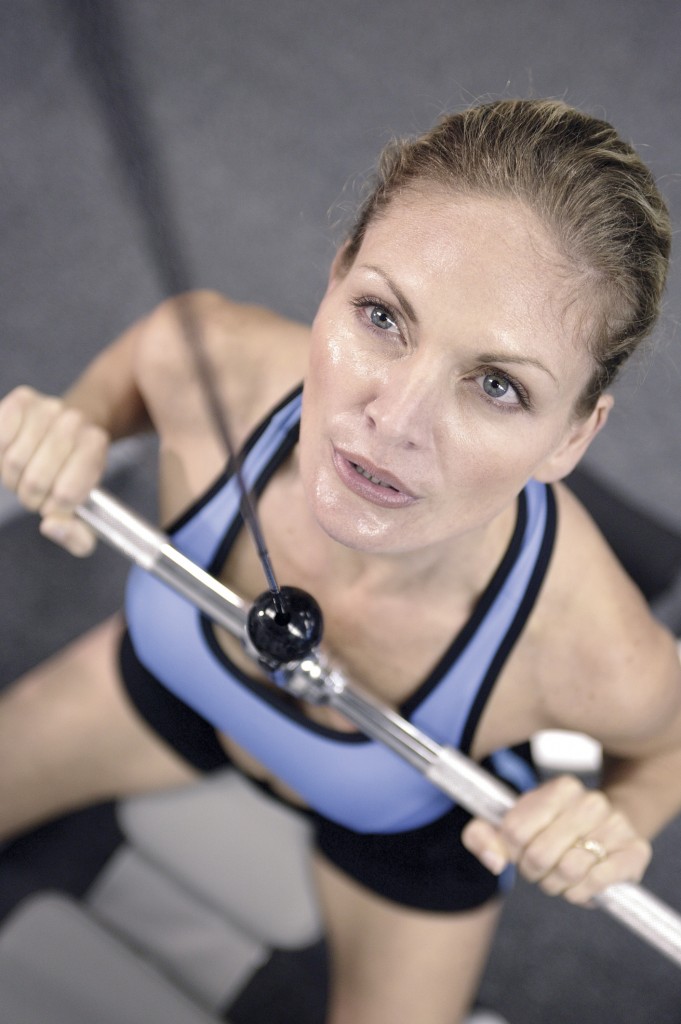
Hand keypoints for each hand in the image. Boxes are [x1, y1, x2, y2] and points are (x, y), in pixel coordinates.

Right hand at [0, 385, 108, 555]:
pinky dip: (0, 455)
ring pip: (12, 463)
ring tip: (27, 471)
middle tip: (38, 490)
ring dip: (13, 478)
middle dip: (32, 496)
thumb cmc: (75, 474)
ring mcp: (47, 406)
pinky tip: (15, 452)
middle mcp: (74, 420)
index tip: (56, 504)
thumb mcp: (87, 509)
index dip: (54, 509)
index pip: (65, 495)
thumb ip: (78, 536)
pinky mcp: (20, 399)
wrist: (69, 429)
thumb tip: (50, 526)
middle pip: (34, 481)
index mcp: (95, 444)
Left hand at [461, 774, 651, 904]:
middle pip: (539, 854)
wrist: (610, 829)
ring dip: (556, 885)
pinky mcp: (635, 852)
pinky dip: (580, 893)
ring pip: (568, 870)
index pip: (515, 830)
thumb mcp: (514, 825)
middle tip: (539, 869)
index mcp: (561, 788)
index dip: (511, 850)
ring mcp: (616, 825)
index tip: (519, 850)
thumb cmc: (553, 829)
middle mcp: (591, 801)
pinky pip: (595, 883)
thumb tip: (494, 861)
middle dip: (532, 871)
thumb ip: (484, 836)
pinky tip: (580, 885)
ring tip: (559, 876)